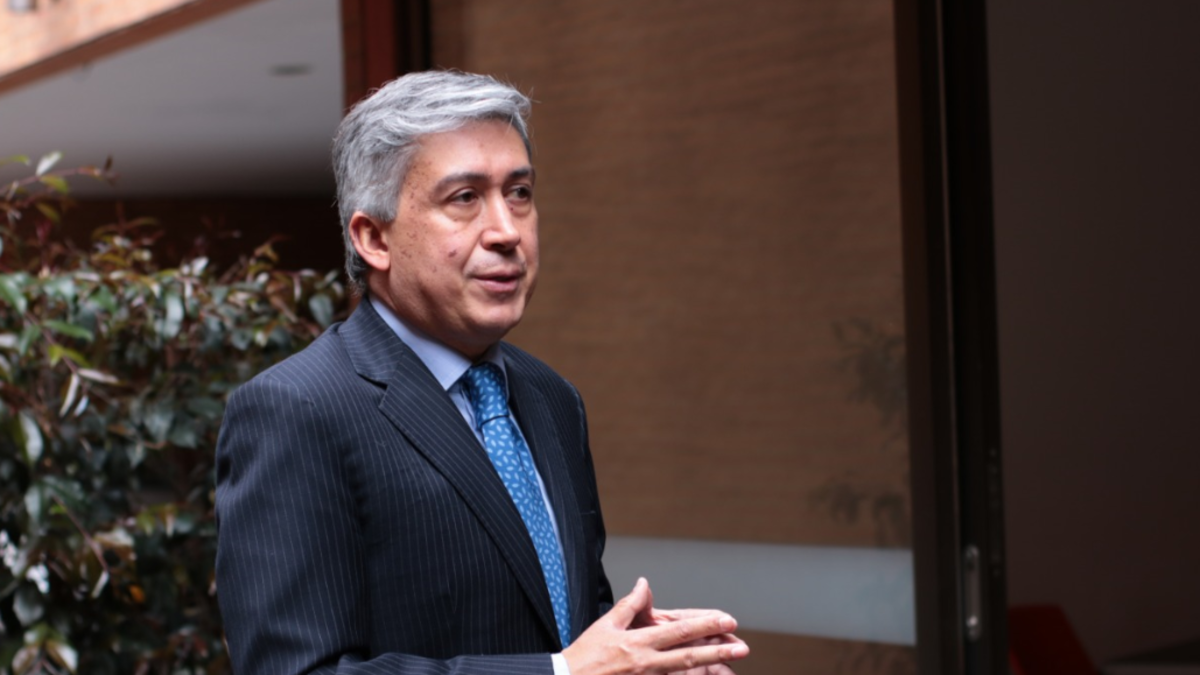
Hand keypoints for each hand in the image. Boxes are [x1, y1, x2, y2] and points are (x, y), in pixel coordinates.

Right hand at [563, 578, 748, 674]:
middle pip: (688, 656)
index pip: (678, 630)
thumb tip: (644, 583)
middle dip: (717, 652)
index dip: (704, 625)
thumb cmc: (584, 655)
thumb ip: (630, 605)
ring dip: (708, 672)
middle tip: (742, 647)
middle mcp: (645, 662)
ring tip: (730, 669)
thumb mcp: (606, 625)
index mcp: (637, 641)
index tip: (726, 620)